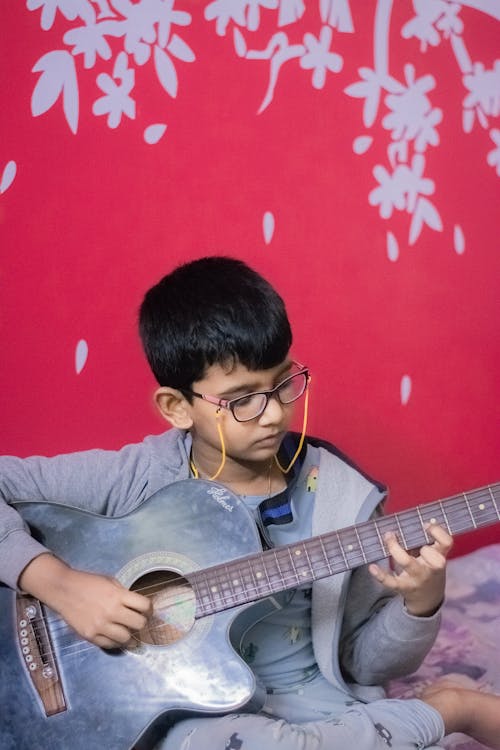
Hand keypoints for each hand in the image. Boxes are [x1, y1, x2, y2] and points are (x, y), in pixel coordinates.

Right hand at [19, 554, 151, 647]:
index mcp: (118, 595)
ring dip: (130, 636)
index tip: (148, 611)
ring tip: (129, 633)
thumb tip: (138, 606)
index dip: (149, 609)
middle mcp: (111, 612)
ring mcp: (100, 625)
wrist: (63, 589)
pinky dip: (115, 642)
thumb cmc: (88, 583)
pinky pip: (110, 645)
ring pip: (126, 638)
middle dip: (142, 623)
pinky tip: (115, 637)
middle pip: (139, 624)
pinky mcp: (90, 635)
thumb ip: (124, 594)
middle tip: (139, 622)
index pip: (145, 605)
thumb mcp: (110, 582)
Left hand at [368, 523, 452, 616]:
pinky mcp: (405, 588)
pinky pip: (392, 582)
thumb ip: (428, 539)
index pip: (447, 543)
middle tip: (410, 537)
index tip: (426, 523)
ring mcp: (418, 579)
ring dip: (396, 550)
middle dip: (424, 547)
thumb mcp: (433, 555)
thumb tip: (424, 519)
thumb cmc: (428, 568)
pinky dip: (381, 575)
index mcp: (440, 556)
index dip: (438, 532)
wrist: (428, 599)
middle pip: (434, 558)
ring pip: (408, 564)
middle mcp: (432, 569)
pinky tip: (372, 567)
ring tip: (388, 536)